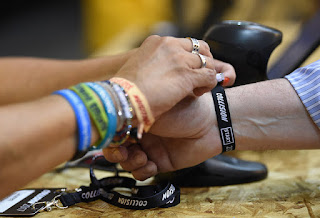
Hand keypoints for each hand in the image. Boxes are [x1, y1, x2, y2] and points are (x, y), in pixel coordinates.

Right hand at [103, 93, 221, 179]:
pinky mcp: (160, 163)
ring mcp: (149, 149)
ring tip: (142, 157)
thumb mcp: (155, 107)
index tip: (111, 138)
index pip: (114, 129)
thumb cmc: (184, 108)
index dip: (110, 136)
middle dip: (116, 152)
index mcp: (138, 117)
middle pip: (117, 148)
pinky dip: (142, 171)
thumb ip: (133, 116)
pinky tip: (151, 164)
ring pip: (127, 163)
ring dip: (130, 162)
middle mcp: (141, 133)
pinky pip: (142, 173)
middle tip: (123, 152)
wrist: (210, 123)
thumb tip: (110, 120)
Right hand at [113, 35, 217, 118]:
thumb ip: (152, 63)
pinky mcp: (187, 75)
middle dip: (203, 61)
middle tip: (199, 76)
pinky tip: (197, 93)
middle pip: (200, 47)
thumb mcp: (137, 66)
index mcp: (157, 42)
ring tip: (197, 88)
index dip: (190, 57)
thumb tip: (157, 73)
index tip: (186, 69)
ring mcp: (180, 59)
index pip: (184, 43)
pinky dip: (209, 85)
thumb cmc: (125, 89)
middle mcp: (170, 46)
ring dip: (205, 75)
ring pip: (208, 62)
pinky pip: (210, 76)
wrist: (123, 98)